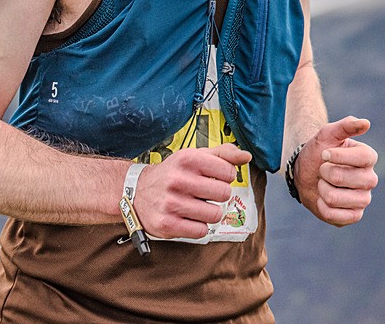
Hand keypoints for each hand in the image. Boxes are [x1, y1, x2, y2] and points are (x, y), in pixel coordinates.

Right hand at [133, 143, 250, 238]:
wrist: (137, 191)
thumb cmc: (173, 173)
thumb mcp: (194, 156)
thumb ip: (223, 154)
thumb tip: (246, 156)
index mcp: (187, 158)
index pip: (228, 171)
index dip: (226, 176)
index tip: (215, 177)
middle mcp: (178, 179)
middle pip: (224, 193)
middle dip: (219, 195)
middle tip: (206, 193)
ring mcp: (172, 203)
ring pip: (215, 214)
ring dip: (210, 212)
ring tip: (198, 206)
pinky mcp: (168, 224)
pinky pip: (201, 231)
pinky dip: (199, 226)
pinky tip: (189, 218)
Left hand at [294, 116, 377, 225]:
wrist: (306, 172)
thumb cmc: (319, 151)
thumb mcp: (327, 134)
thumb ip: (345, 126)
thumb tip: (366, 123)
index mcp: (367, 158)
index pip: (364, 158)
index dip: (339, 156)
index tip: (324, 154)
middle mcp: (370, 179)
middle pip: (347, 178)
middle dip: (325, 172)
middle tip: (323, 170)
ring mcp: (363, 199)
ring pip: (337, 199)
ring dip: (322, 190)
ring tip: (324, 184)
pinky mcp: (354, 216)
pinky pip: (336, 216)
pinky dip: (322, 206)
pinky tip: (323, 199)